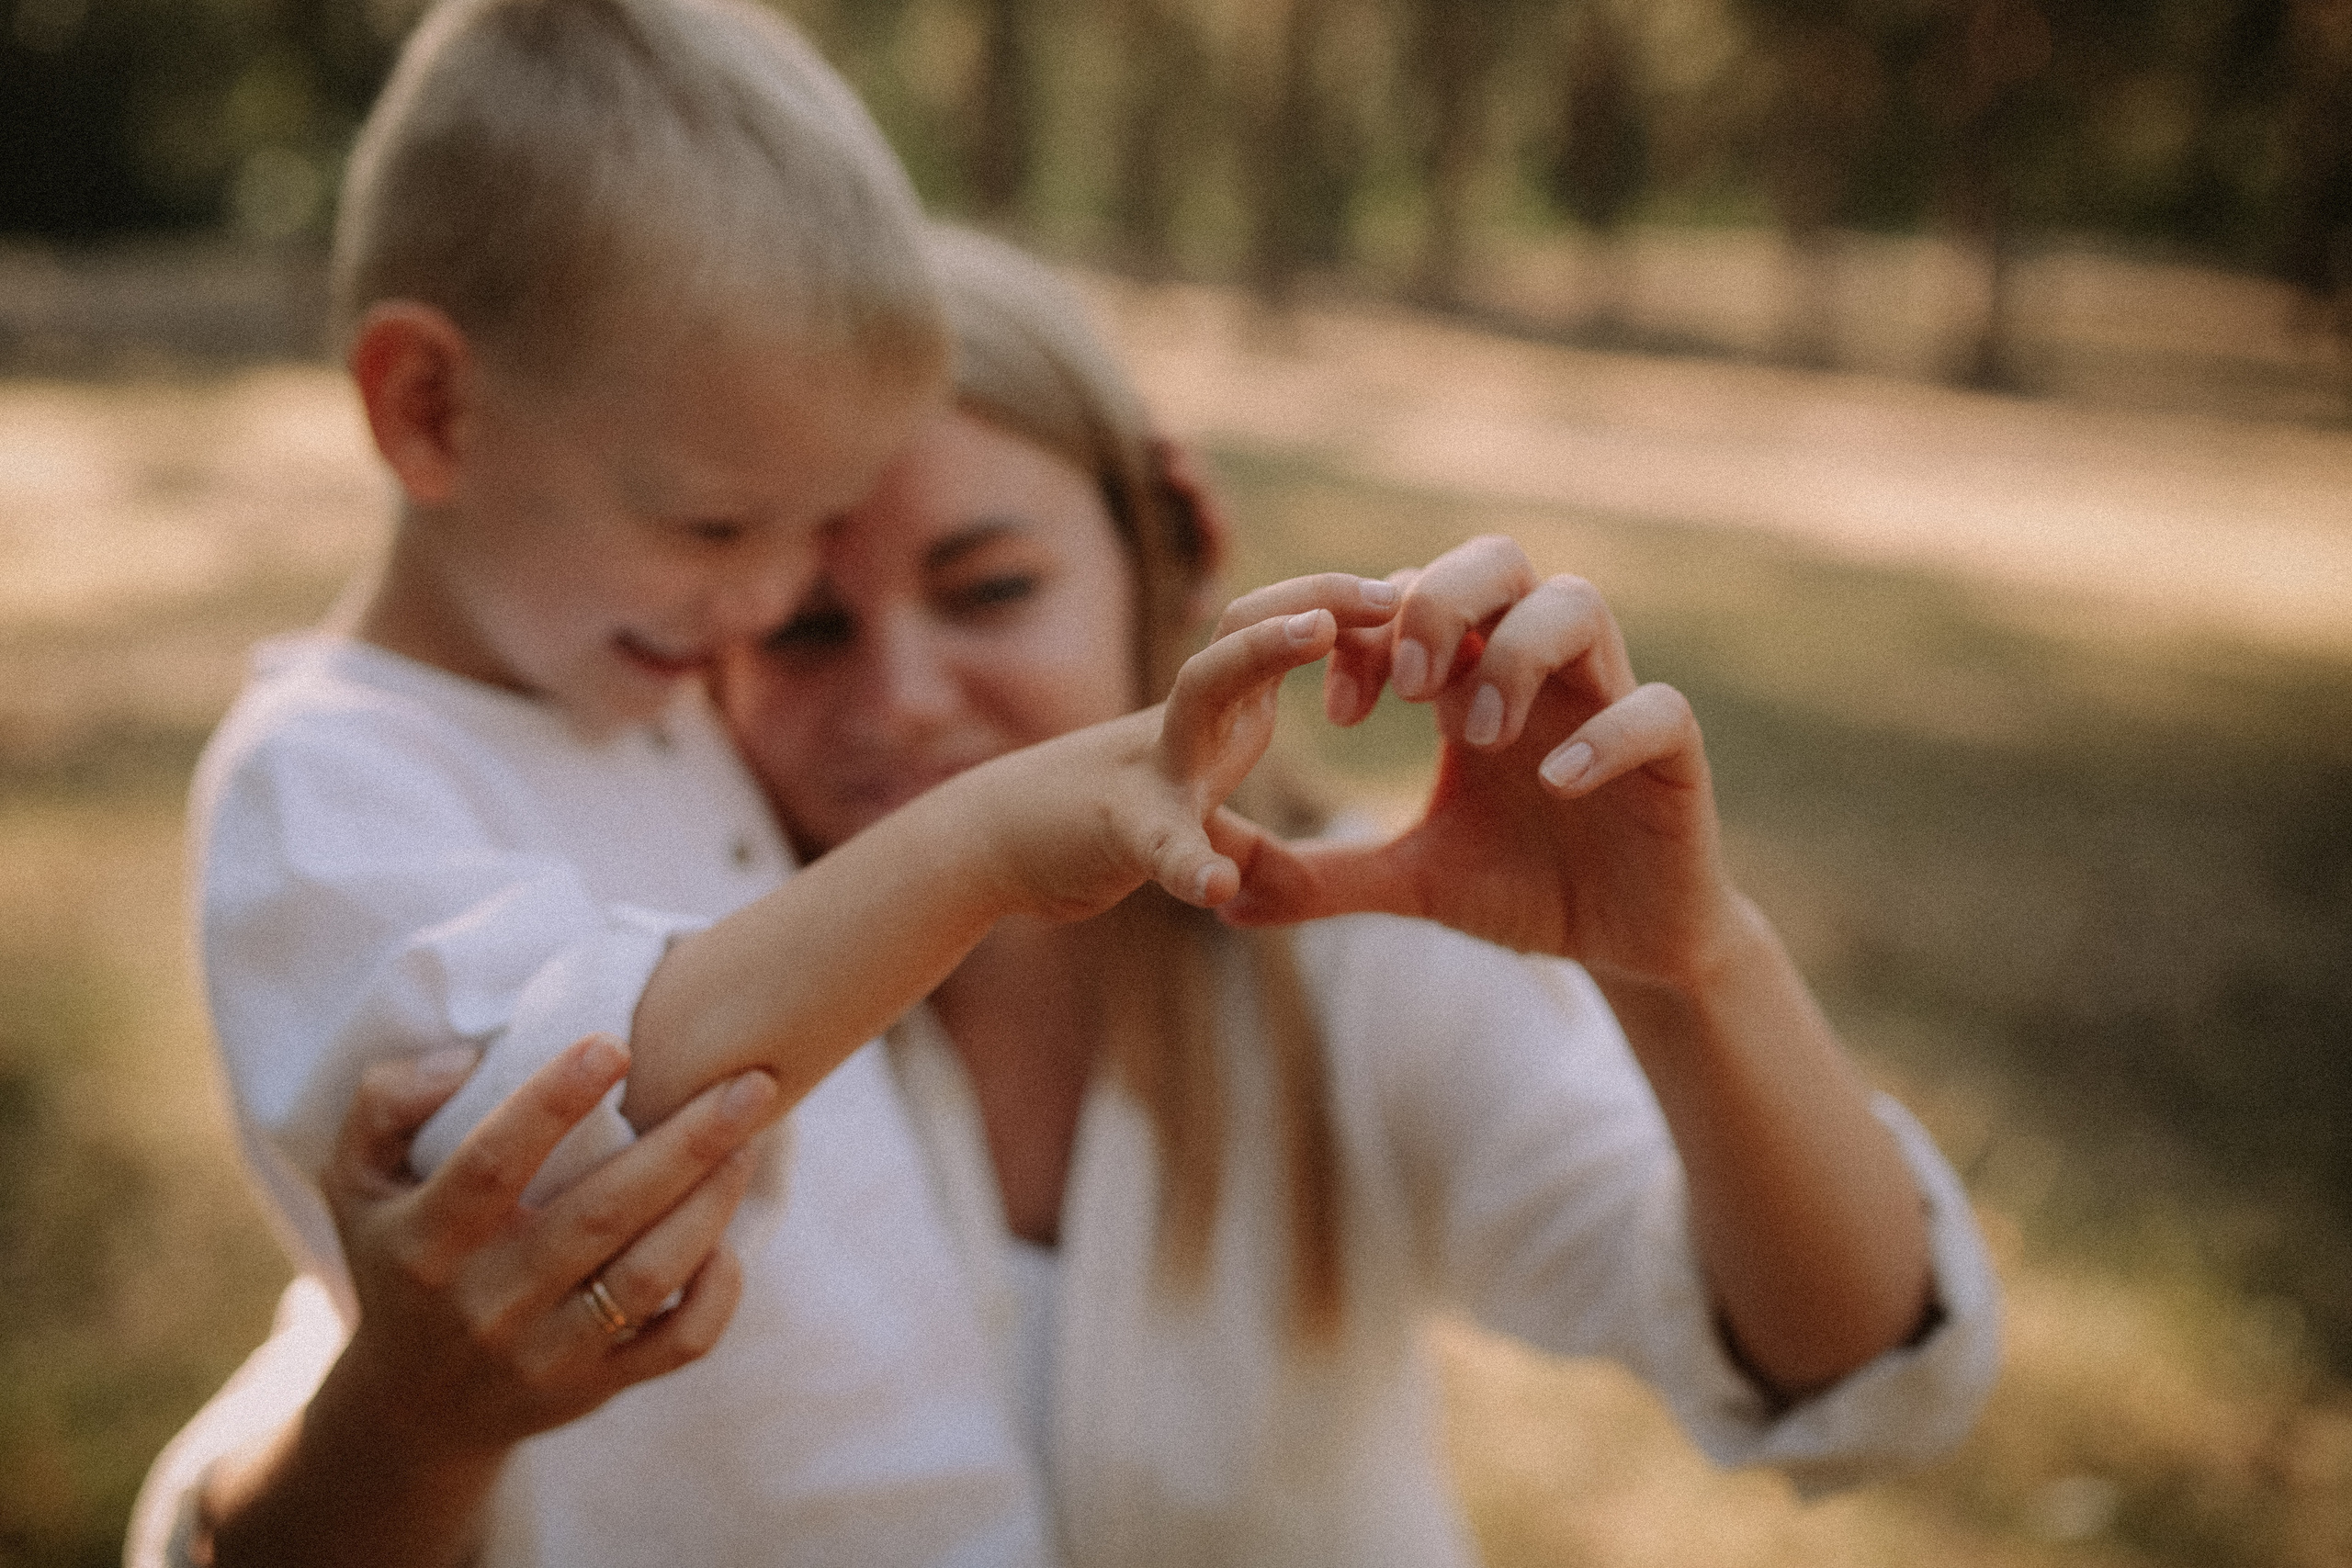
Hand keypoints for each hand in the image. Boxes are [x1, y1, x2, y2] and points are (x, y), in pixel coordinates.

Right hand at [206, 1035, 775, 1566]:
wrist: (414, 1407)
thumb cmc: (400, 1257)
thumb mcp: (357, 1180)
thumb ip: (386, 1103)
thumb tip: (467, 1060)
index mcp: (426, 1242)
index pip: (491, 1164)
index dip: (551, 1102)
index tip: (615, 1043)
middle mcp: (488, 1302)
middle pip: (601, 1214)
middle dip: (687, 1143)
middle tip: (752, 1082)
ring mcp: (547, 1352)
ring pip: (651, 1275)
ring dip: (712, 1201)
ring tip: (750, 1134)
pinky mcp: (597, 1387)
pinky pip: (679, 1344)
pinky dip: (719, 1291)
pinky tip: (727, 1236)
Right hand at [970, 573, 1400, 919]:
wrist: (987, 847)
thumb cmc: (1087, 826)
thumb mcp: (1180, 826)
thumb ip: (1234, 839)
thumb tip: (1283, 877)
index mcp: (1216, 716)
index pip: (1283, 631)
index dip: (1346, 611)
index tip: (1417, 598)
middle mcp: (1185, 724)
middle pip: (1250, 628)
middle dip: (1320, 597)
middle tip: (1397, 588)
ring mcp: (1150, 768)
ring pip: (1204, 689)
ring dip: (1260, 651)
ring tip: (1317, 631)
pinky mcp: (1117, 830)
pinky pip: (1161, 841)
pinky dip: (1189, 861)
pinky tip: (1221, 885)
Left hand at [1220, 536, 1739, 988]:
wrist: (1626, 943)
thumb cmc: (1522, 889)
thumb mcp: (1408, 883)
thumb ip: (1320, 877)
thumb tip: (1219, 895)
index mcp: (1473, 678)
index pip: (1413, 597)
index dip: (1367, 631)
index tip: (1340, 714)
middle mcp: (1541, 667)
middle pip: (1495, 560)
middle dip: (1439, 605)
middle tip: (1405, 691)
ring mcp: (1611, 698)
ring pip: (1577, 602)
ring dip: (1514, 654)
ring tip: (1478, 735)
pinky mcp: (1673, 752)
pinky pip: (1655, 705)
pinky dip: (1604, 731)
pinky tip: (1557, 782)